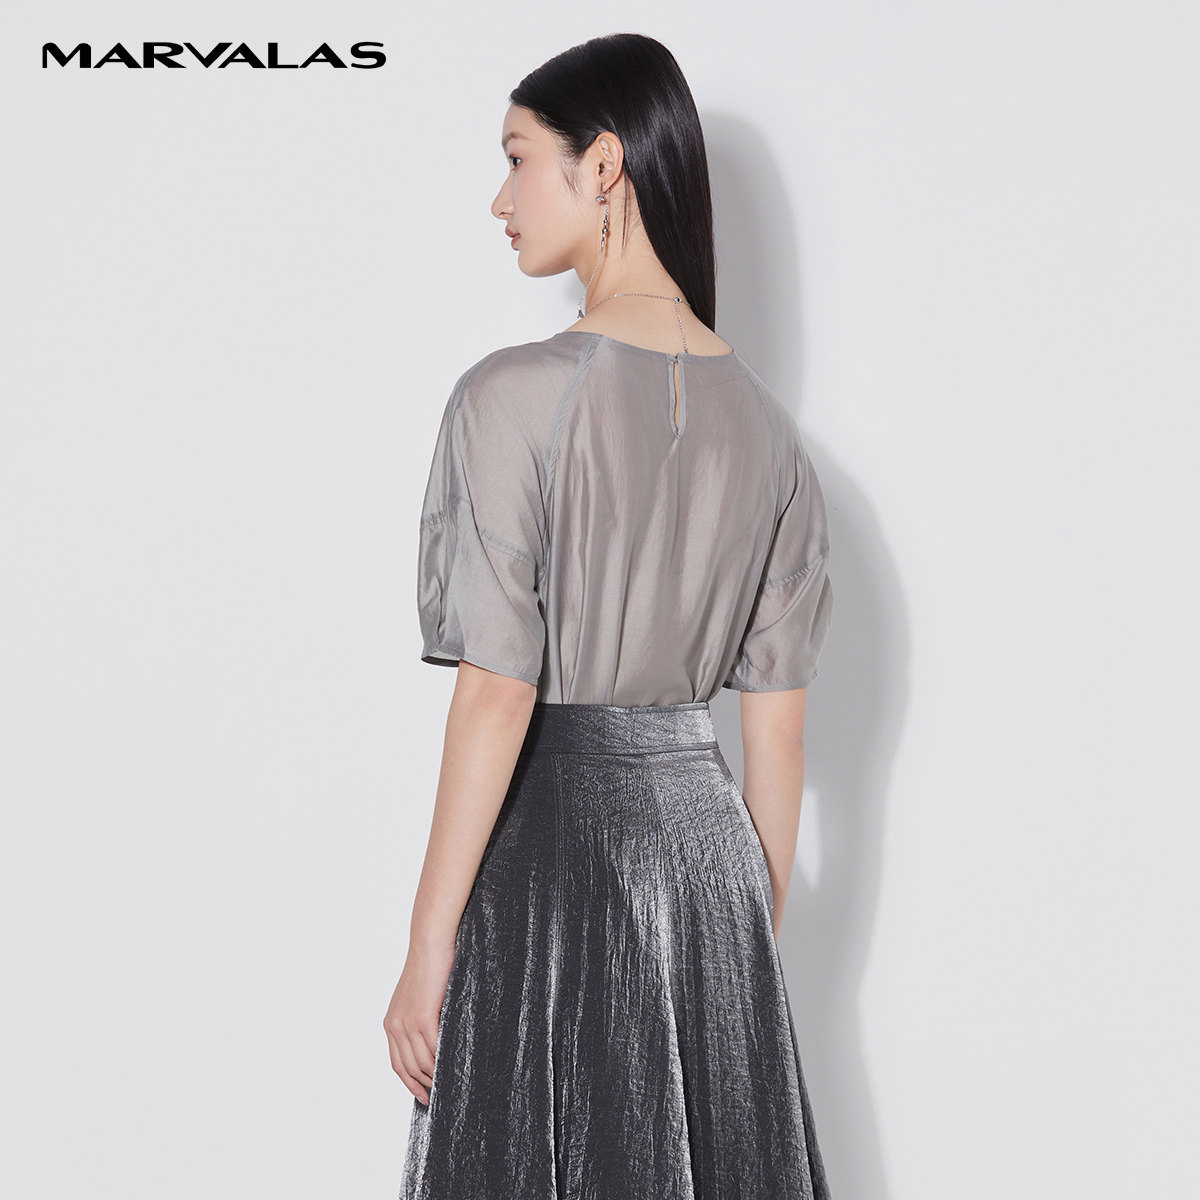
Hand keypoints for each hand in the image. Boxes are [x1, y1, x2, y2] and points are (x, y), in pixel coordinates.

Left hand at [383, 938, 455, 1103]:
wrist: (430, 945)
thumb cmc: (430, 967)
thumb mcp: (417, 998)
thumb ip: (418, 1020)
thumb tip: (433, 1043)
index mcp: (391, 1023)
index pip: (397, 1064)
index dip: (409, 1083)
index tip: (422, 1096)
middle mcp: (395, 1026)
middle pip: (408, 1068)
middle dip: (422, 1086)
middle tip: (438, 1098)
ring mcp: (408, 1023)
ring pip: (421, 1062)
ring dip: (435, 1077)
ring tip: (450, 1084)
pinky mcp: (423, 1017)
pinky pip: (434, 1049)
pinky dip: (443, 1061)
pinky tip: (454, 1066)